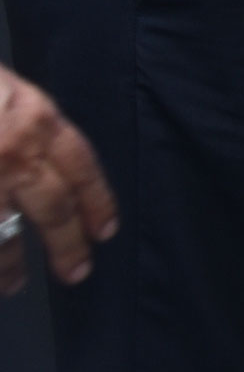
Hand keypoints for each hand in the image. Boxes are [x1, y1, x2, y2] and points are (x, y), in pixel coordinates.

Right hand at [0, 61, 116, 294]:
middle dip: (67, 245)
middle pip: (54, 209)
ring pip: (6, 235)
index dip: (97, 201)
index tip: (105, 230)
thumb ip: (28, 124)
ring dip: (10, 265)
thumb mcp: (5, 88)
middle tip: (76, 271)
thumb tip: (46, 161)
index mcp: (37, 119)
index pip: (82, 166)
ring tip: (14, 284)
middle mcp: (17, 154)